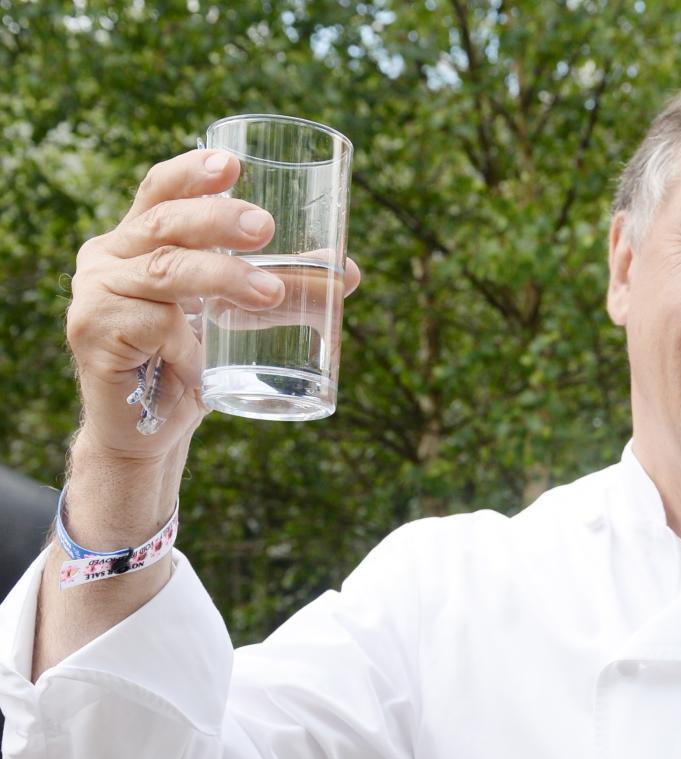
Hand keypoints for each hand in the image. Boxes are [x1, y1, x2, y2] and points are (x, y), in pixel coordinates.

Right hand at [67, 148, 361, 461]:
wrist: (148, 434)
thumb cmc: (192, 365)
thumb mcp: (238, 317)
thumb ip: (282, 288)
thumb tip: (350, 273)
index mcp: (137, 241)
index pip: (159, 191)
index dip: (193, 172)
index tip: (234, 165)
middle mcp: (108, 257)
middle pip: (165, 223)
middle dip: (218, 220)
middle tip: (265, 227)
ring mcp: (95, 293)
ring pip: (165, 270)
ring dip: (222, 277)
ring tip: (271, 293)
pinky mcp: (92, 333)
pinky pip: (152, 325)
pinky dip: (186, 343)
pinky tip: (201, 365)